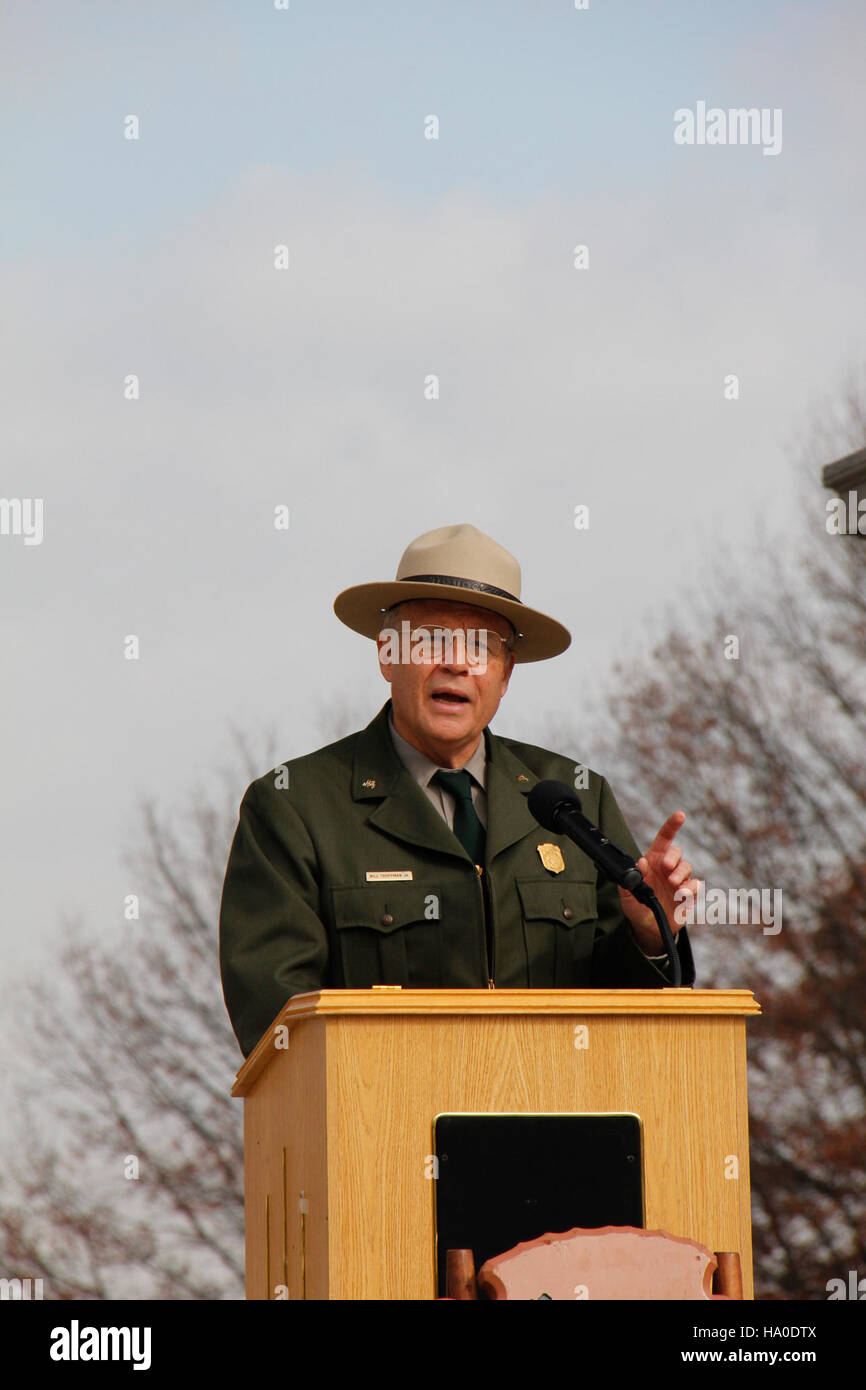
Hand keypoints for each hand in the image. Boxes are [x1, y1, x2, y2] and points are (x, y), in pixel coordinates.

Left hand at [617, 811, 700, 955]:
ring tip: (674, 885)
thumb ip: (631, 880)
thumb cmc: (636, 907)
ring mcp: (679, 880)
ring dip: (681, 873)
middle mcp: (667, 868)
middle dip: (673, 857)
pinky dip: (691, 887)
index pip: (663, 839)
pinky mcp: (688, 894)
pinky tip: (682, 894)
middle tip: (666, 866)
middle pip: (677, 852)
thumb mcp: (627, 896)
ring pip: (687, 867)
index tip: (680, 815)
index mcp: (652, 862)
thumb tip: (639, 863)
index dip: (672, 825)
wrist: (648, 928)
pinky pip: (695, 885)